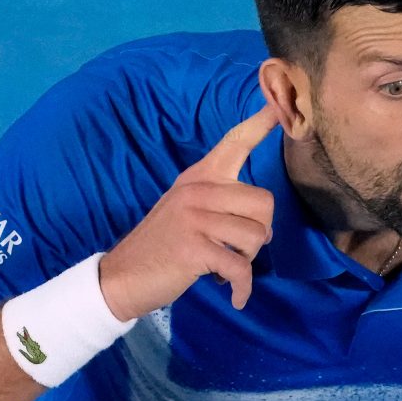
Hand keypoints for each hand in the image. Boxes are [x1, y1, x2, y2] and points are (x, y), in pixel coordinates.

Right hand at [99, 104, 279, 318]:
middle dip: (259, 233)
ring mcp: (196, 218)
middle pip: (264, 202)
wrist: (121, 276)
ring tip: (224, 266)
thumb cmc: (162, 245)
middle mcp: (199, 190)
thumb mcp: (187, 210)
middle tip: (236, 249)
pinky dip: (242, 288)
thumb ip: (221, 204)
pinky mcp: (195, 248)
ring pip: (257, 236)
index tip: (279, 104)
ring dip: (247, 260)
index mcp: (199, 177)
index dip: (261, 123)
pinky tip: (235, 296)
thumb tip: (265, 225)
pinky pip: (241, 268)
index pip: (235, 142)